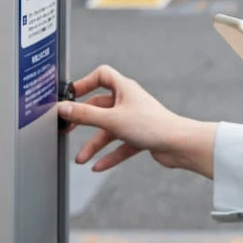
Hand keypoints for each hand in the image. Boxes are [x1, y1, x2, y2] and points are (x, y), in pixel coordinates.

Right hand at [60, 65, 217, 177]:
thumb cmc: (152, 125)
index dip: (85, 83)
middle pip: (100, 106)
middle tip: (68, 128)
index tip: (70, 96)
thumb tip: (63, 108)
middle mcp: (129, 102)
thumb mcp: (112, 120)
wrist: (179, 144)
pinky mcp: (141, 136)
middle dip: (84, 118)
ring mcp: (135, 119)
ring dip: (94, 144)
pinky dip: (109, 155)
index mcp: (124, 89)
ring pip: (109, 129)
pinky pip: (120, 145)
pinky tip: (98, 166)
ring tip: (81, 159)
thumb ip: (85, 115)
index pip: (101, 76)